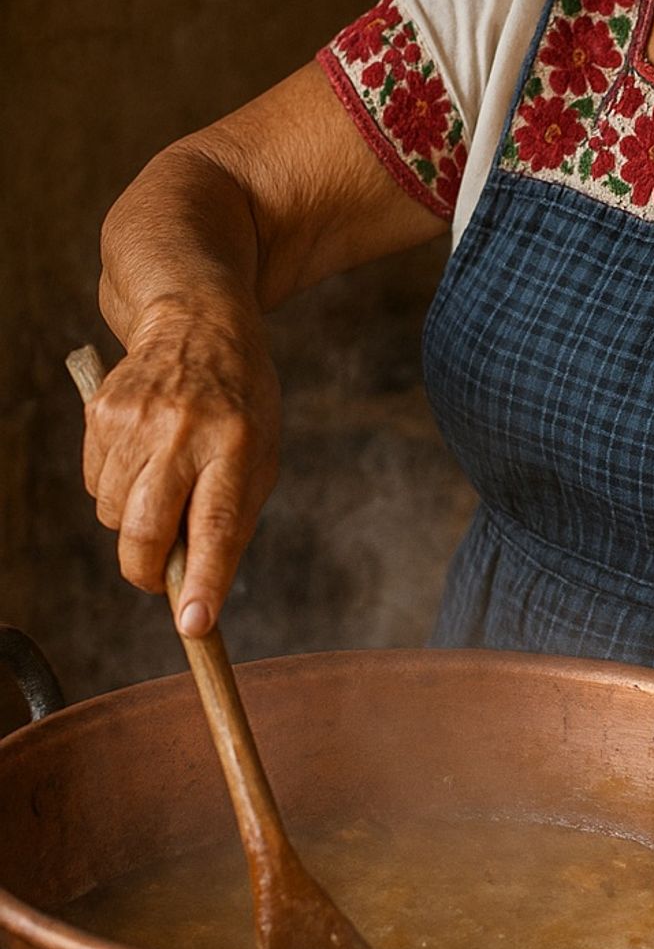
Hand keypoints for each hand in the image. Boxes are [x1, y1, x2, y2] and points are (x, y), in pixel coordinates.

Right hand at [81, 299, 279, 636]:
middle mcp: (183, 429)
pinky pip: (94, 485)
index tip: (195, 625)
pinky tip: (143, 457)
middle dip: (148, 571)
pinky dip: (116, 490)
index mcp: (237, 441)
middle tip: (162, 579)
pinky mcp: (101, 412)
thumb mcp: (263, 452)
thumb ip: (233, 516)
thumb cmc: (241, 401)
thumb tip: (198, 587)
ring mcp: (135, 419)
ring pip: (112, 515)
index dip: (205, 581)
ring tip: (165, 483)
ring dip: (133, 523)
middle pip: (146, 529)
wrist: (198, 322)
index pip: (217, 525)